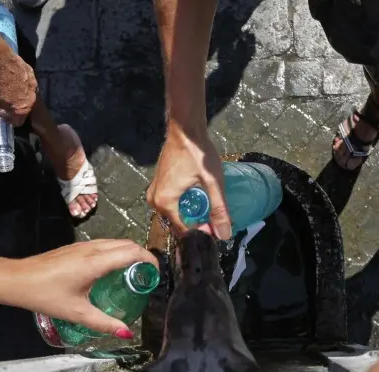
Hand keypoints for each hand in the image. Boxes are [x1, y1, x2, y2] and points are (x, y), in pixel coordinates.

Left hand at [0, 44, 37, 126]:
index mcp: (21, 110)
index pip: (18, 122)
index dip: (9, 119)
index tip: (2, 113)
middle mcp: (31, 100)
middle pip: (24, 108)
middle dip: (15, 106)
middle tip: (4, 100)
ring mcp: (33, 85)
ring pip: (27, 94)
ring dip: (19, 94)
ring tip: (8, 87)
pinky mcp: (32, 73)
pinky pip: (27, 81)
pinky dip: (21, 81)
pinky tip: (11, 76)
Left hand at [0, 239, 157, 337]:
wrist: (16, 279)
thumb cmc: (46, 295)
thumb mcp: (77, 313)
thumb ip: (104, 323)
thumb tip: (127, 333)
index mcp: (96, 262)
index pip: (133, 252)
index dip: (149, 260)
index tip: (156, 274)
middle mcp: (93, 248)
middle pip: (128, 244)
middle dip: (143, 256)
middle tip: (148, 277)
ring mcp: (84, 245)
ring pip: (116, 242)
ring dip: (130, 253)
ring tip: (134, 274)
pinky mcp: (77, 246)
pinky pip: (105, 245)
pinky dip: (117, 253)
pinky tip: (113, 272)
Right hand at [147, 125, 231, 239]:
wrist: (185, 129)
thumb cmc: (198, 153)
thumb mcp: (212, 182)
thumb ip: (219, 209)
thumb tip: (225, 235)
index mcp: (165, 203)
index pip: (184, 231)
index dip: (203, 233)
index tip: (218, 229)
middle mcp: (154, 202)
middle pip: (178, 224)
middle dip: (197, 224)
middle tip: (216, 219)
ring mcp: (154, 193)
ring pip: (176, 214)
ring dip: (192, 215)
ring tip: (210, 209)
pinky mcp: (158, 186)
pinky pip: (172, 204)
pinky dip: (185, 205)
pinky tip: (199, 198)